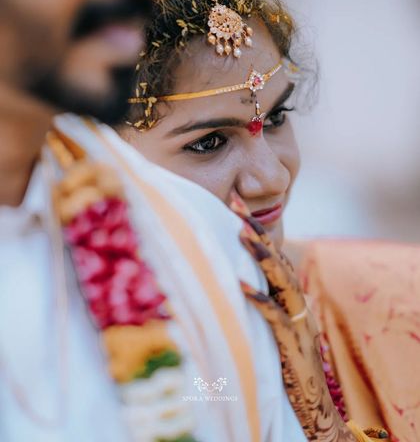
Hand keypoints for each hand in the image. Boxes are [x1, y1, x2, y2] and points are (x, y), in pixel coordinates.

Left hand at [231, 193, 355, 441]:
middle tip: (235, 203)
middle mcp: (296, 301)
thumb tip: (236, 276)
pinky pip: (275, 317)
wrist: (312, 401)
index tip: (235, 203)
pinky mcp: (292, 343)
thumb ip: (263, 297)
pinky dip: (259, 300)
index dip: (256, 228)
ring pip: (280, 280)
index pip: (273, 253)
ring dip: (261, 255)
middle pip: (277, 258)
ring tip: (241, 233)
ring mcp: (296, 320)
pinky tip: (241, 286)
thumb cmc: (288, 359)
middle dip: (256, 230)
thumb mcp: (274, 322)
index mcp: (290, 295)